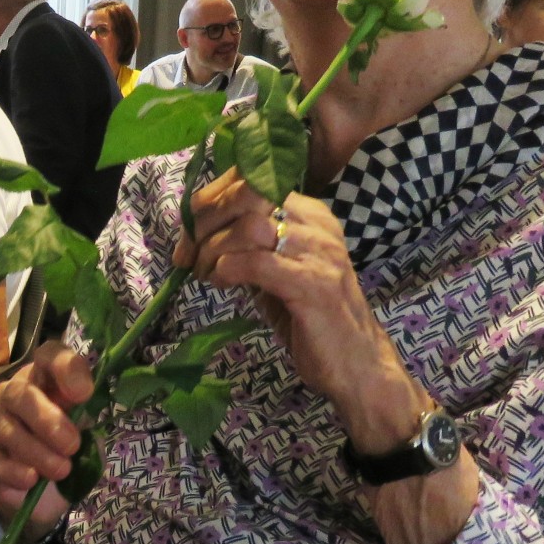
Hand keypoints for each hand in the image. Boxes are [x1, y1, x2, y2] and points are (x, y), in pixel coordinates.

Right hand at [0, 341, 92, 539]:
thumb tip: (87, 415)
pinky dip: (12, 470)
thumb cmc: (65, 447)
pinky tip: (31, 480)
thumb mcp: (85, 429)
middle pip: (20, 394)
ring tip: (61, 470)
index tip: (84, 394)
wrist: (43, 490)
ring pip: (6, 429)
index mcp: (43, 379)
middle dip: (47, 420)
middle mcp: (13, 394)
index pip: (49, 356)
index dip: (66, 369)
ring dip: (36, 452)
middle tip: (72, 445)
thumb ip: (87, 417)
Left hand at [173, 173, 421, 448]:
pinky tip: (220, 284)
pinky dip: (226, 270)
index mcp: (309, 214)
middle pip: (246, 196)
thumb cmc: (310, 318)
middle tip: (186, 256)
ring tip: (204, 274)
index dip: (209, 200)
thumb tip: (195, 235)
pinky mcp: (312, 284)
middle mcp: (316, 225)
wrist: (356, 363)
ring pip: (248, 227)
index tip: (188, 233)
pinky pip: (255, 263)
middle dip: (203, 224)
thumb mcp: (276, 271)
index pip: (251, 179)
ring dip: (213, 250)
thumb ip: (247, 247)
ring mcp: (319, 252)